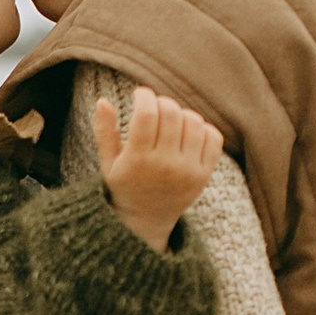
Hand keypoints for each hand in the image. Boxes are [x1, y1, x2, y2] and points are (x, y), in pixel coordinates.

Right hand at [94, 86, 223, 247]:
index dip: (144, 96)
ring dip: (181, 113)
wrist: (147, 220)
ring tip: (170, 120)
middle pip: (171, 113)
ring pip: (194, 121)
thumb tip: (102, 100)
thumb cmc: (125, 185)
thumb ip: (104, 131)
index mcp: (138, 160)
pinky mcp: (204, 174)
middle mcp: (165, 165)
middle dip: (162, 102)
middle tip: (154, 107)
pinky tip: (187, 132)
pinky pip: (213, 137)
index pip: (147, 114)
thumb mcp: (108, 162)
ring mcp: (188, 170)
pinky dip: (202, 128)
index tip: (140, 94)